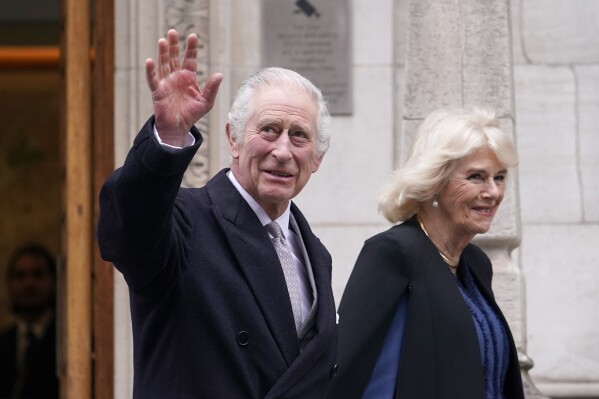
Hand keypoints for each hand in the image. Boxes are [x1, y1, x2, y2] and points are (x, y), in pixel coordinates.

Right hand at [145, 29, 222, 145]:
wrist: (179, 128)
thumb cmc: (192, 114)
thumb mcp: (206, 102)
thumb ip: (212, 88)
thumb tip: (219, 74)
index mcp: (188, 77)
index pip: (189, 59)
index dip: (191, 48)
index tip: (193, 36)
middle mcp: (176, 77)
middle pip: (174, 57)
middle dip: (173, 45)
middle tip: (173, 32)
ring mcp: (166, 83)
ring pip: (163, 64)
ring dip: (162, 53)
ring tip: (163, 41)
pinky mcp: (158, 91)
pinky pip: (153, 79)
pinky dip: (150, 71)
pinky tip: (149, 61)